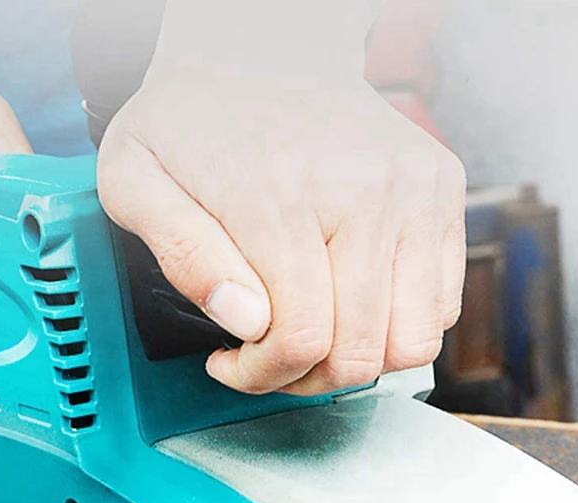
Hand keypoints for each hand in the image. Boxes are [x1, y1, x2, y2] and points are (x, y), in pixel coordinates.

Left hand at [98, 61, 465, 394]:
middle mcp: (366, 193)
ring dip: (360, 359)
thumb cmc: (194, 116)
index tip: (232, 363)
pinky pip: (442, 303)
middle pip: (364, 353)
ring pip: (415, 340)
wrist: (264, 47)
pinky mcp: (442, 191)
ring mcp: (415, 191)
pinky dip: (396, 324)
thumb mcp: (135, 179)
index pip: (302, 339)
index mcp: (285, 196)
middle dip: (309, 378)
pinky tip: (349, 302)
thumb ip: (182, 256)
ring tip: (315, 335)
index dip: (263, 375)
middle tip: (271, 357)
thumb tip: (246, 322)